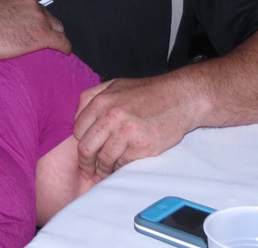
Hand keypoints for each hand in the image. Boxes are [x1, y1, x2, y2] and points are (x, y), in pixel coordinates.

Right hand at [0, 0, 70, 58]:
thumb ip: (0, 6)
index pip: (33, 6)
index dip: (34, 16)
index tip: (31, 22)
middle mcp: (31, 4)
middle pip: (47, 15)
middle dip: (46, 24)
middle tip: (42, 34)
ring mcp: (39, 19)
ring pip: (56, 26)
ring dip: (55, 34)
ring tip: (55, 43)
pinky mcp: (43, 35)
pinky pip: (61, 41)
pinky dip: (64, 46)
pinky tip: (65, 51)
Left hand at [73, 75, 201, 178]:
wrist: (180, 98)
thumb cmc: (149, 92)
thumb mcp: (116, 85)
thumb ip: (93, 97)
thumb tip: (77, 117)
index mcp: (101, 101)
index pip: (78, 130)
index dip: (80, 143)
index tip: (84, 151)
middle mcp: (110, 116)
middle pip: (86, 148)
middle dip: (85, 163)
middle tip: (88, 170)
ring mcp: (125, 132)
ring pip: (103, 159)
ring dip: (102, 169)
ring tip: (104, 172)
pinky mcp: (141, 147)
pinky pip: (122, 164)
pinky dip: (120, 168)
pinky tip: (122, 166)